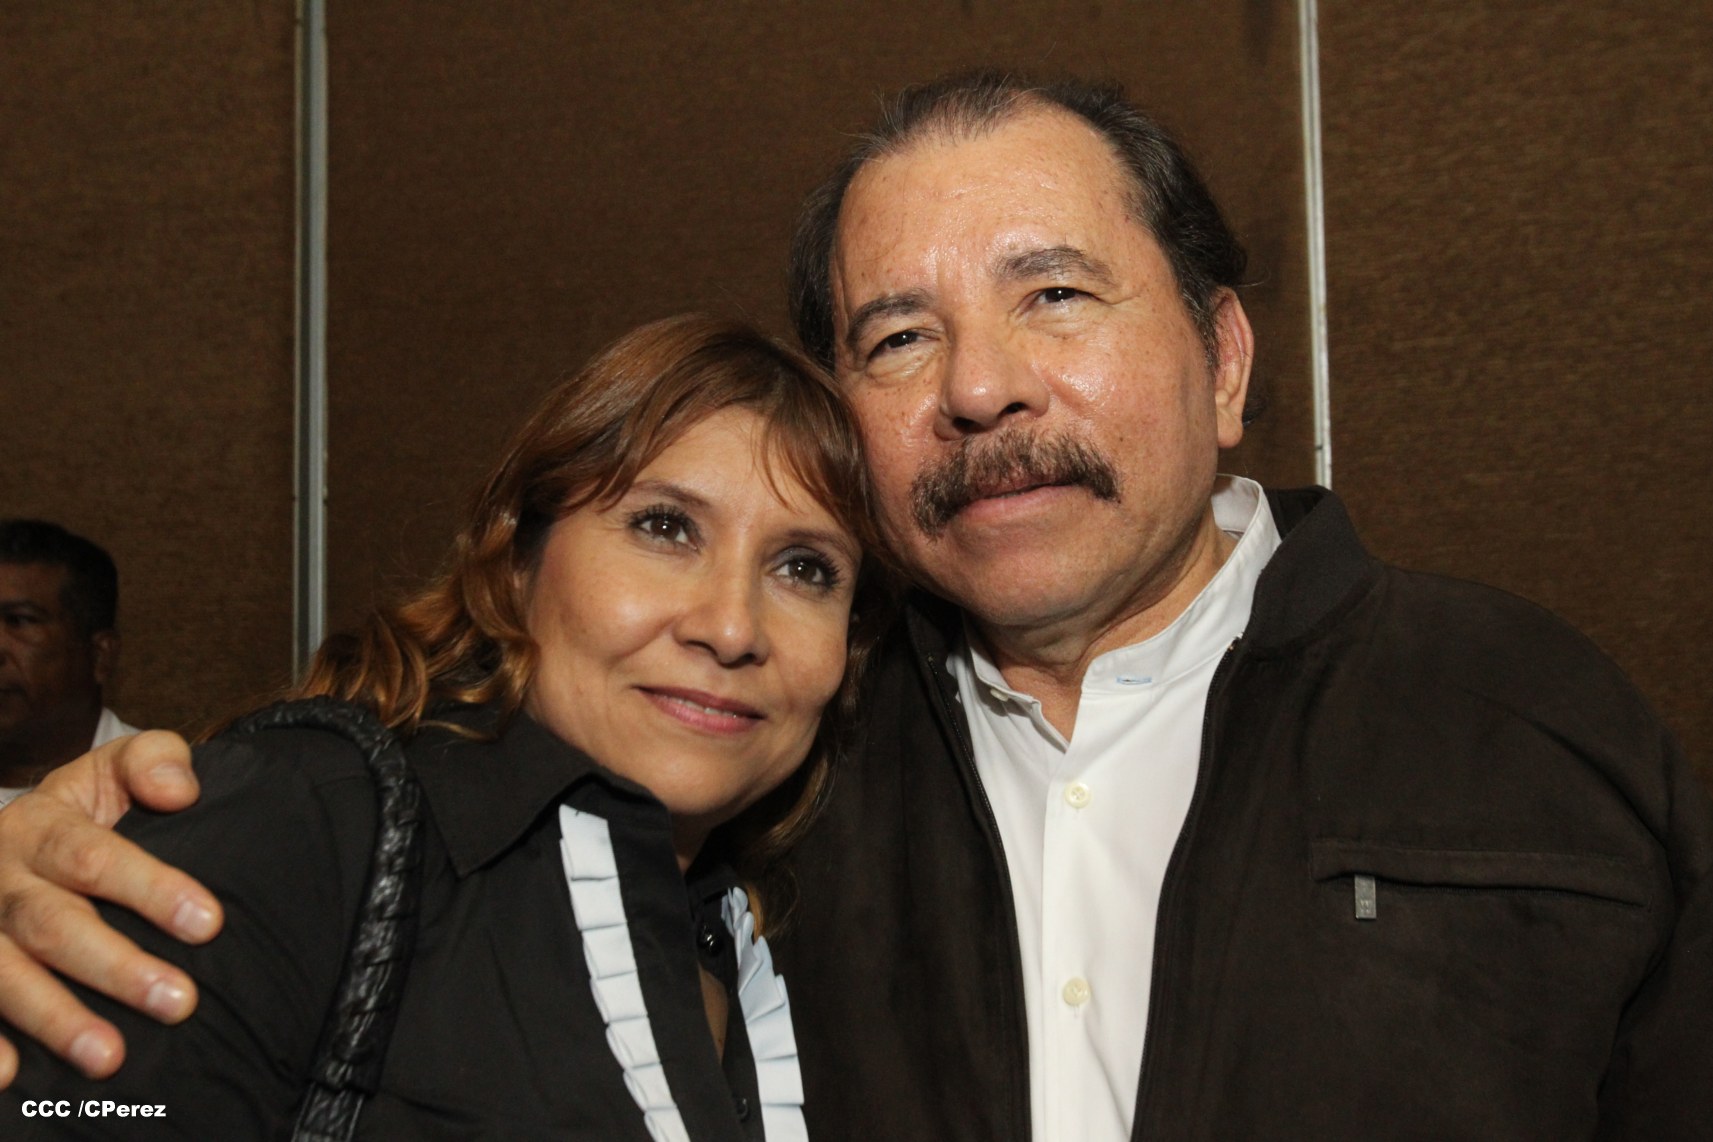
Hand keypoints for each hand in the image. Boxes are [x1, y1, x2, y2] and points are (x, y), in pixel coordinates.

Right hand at [0, 731, 222, 1085]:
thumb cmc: (79, 813)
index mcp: (40, 826)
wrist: (9, 842)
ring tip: (110, 1056)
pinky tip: (11, 1074)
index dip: (149, 888)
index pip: (93, 856)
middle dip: (115, 966)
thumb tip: (180, 790)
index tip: (208, 923)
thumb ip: (153, 762)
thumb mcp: (110, 772)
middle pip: (53, 924)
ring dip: (55, 1018)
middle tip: (179, 1001)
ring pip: (5, 974)